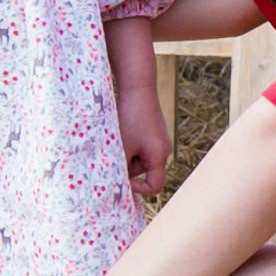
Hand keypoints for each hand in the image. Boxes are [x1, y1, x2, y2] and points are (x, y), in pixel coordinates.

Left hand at [116, 63, 173, 202]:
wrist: (137, 87)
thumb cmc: (129, 118)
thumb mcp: (122, 146)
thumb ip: (120, 167)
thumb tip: (114, 183)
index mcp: (160, 156)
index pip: (155, 185)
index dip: (138, 188)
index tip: (122, 179)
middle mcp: (163, 149)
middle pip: (144, 171)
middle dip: (127, 167)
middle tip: (112, 155)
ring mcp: (158, 139)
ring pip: (139, 159)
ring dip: (126, 154)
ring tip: (115, 140)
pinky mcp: (152, 130)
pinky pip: (140, 146)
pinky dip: (128, 144)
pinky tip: (120, 132)